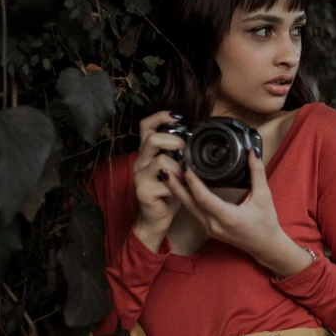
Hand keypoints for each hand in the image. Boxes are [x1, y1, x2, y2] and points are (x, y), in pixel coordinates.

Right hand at [132, 111, 185, 249]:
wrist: (156, 219)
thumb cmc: (167, 192)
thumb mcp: (173, 169)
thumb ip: (178, 154)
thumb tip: (195, 139)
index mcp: (147, 153)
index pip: (146, 126)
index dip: (161, 117)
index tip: (178, 116)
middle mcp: (140, 161)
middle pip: (153, 139)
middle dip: (175, 142)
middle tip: (186, 152)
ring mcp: (140, 176)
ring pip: (162, 161)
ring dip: (180, 169)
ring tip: (184, 178)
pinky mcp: (144, 191)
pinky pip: (166, 182)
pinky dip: (178, 186)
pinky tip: (179, 190)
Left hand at [161, 148, 312, 274]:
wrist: (265, 246)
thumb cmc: (266, 223)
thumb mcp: (264, 197)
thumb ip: (257, 172)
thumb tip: (254, 151)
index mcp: (227, 217)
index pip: (203, 197)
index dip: (192, 181)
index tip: (185, 164)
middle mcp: (214, 224)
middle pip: (188, 202)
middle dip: (176, 183)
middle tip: (166, 165)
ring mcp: (209, 228)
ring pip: (188, 207)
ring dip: (178, 190)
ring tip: (169, 172)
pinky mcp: (207, 228)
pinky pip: (192, 211)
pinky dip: (185, 197)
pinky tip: (181, 185)